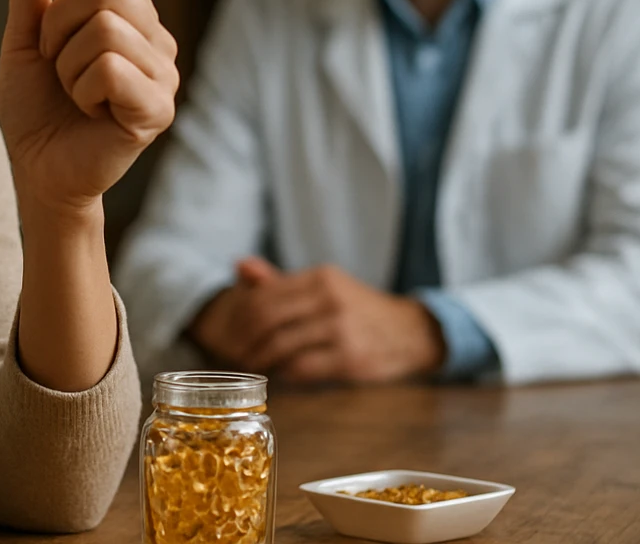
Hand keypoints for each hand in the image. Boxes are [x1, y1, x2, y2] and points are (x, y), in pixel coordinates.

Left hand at [0, 0, 178, 213]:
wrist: (38, 171)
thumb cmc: (38, 108)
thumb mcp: (26, 37)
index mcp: (130, 14)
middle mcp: (156, 37)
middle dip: (58, 22)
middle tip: (53, 59)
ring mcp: (163, 73)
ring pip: (105, 28)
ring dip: (66, 62)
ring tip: (71, 90)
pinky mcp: (158, 109)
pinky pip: (110, 69)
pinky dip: (81, 90)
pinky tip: (88, 111)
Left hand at [188, 259, 444, 383]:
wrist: (410, 332)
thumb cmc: (358, 310)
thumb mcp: (324, 287)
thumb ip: (280, 281)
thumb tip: (238, 265)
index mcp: (320, 277)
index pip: (265, 294)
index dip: (240, 317)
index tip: (229, 334)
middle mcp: (330, 298)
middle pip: (267, 318)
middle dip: (244, 340)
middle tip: (233, 356)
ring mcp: (341, 328)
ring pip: (282, 344)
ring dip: (261, 360)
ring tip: (253, 367)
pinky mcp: (351, 358)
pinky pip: (303, 368)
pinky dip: (285, 373)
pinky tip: (281, 374)